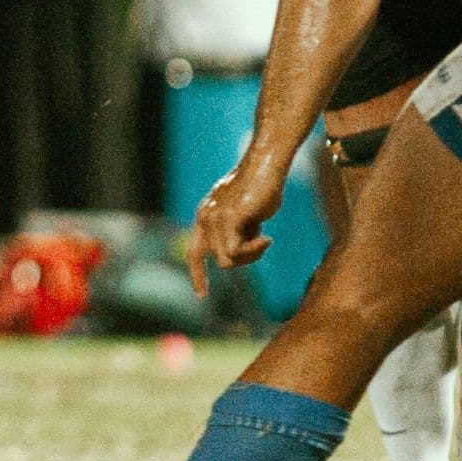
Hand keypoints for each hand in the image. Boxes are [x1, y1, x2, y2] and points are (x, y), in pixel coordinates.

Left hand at [185, 157, 285, 288]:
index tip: (201, 294)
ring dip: (250, 257)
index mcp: (205, 216)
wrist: (266, 165)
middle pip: (218, 260)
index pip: (195, 252)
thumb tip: (235, 255)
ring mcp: (214, 217)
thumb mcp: (244, 216)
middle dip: (243, 260)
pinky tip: (266, 238)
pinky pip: (235, 251)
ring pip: (227, 260)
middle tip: (262, 246)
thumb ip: (236, 233)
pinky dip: (254, 251)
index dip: (197, 274)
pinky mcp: (228, 218)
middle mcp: (205, 217)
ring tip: (264, 240)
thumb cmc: (260, 188)